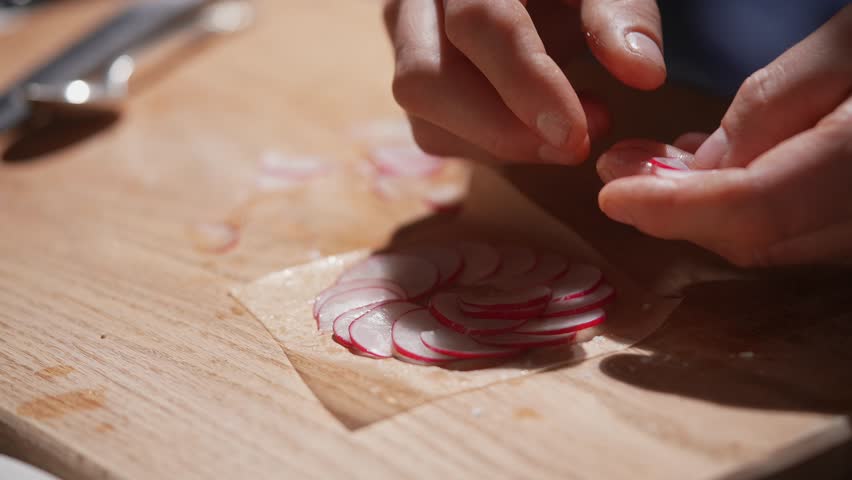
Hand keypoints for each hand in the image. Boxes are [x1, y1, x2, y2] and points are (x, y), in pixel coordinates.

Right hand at [383, 0, 666, 163]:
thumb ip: (621, 14)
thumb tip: (644, 74)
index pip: (478, 23)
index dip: (525, 83)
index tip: (576, 134)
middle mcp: (414, 2)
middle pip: (427, 80)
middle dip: (503, 131)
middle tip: (575, 145)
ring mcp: (404, 44)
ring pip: (425, 119)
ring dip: (500, 146)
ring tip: (568, 133)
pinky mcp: (413, 80)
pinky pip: (435, 134)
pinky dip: (491, 148)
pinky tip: (536, 132)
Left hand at [596, 5, 851, 266]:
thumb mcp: (850, 46)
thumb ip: (774, 105)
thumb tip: (697, 168)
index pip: (756, 207)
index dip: (676, 206)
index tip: (611, 191)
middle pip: (757, 237)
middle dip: (678, 211)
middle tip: (622, 172)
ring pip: (773, 243)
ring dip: (703, 213)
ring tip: (657, 166)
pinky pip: (800, 233)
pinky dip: (745, 210)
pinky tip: (718, 170)